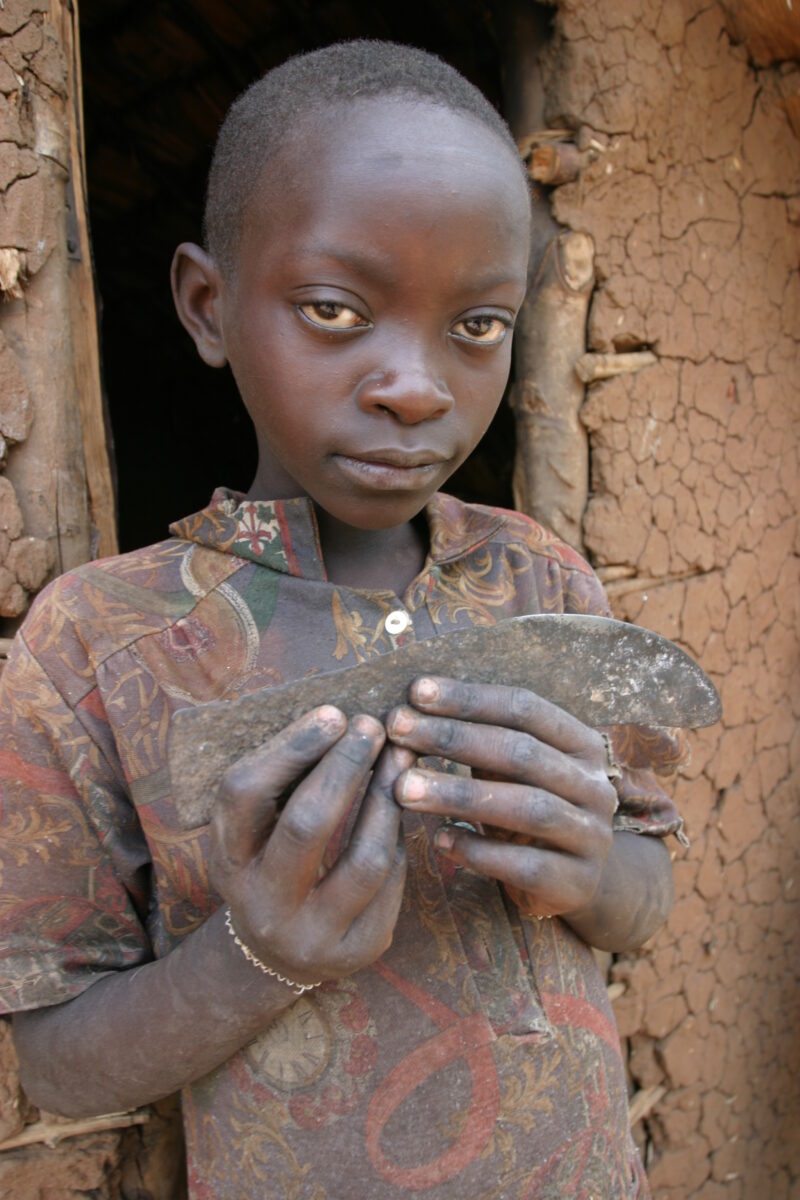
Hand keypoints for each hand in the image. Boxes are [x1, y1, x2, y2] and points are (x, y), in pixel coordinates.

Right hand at [209, 706, 413, 985]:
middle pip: (307, 826)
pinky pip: (391, 883)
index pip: (245, 795)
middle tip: (372, 726)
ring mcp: (313, 935)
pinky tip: (403, 804)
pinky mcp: (359, 950)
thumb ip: (284, 785)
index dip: (290, 749)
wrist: (276, 956)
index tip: (332, 714)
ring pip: (364, 859)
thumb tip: (338, 720)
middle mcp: (264, 905)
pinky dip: (398, 836)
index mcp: (228, 864)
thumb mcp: (257, 833)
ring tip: (400, 758)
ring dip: (386, 798)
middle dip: (345, 767)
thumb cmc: (271, 866)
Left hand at [385, 677, 617, 918]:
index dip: (469, 698)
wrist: (572, 882)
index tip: (415, 692)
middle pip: (522, 752)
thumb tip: (409, 707)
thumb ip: (475, 742)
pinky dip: (479, 851)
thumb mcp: (509, 771)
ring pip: (527, 808)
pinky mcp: (577, 883)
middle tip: (397, 729)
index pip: (525, 707)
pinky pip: (526, 866)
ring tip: (403, 788)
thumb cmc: (524, 809)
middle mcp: (595, 785)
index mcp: (581, 745)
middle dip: (454, 738)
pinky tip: (439, 841)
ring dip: (459, 795)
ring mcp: (592, 836)